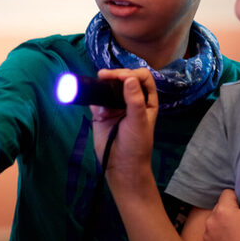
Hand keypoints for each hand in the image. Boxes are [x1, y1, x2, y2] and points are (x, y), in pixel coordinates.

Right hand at [89, 68, 157, 193]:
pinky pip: (96, 99)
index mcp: (146, 100)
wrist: (121, 166)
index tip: (121, 78)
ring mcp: (115, 106)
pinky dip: (94, 96)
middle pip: (124, 79)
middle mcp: (131, 100)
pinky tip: (93, 98)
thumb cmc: (136, 145)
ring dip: (103, 83)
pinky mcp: (101, 113)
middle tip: (104, 76)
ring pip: (109, 87)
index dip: (132, 74)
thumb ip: (134, 100)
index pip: (141, 78)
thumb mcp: (139, 122)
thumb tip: (128, 78)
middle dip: (115, 75)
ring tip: (97, 80)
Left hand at [203, 166, 239, 240]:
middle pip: (220, 210)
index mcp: (222, 210)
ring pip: (214, 225)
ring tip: (238, 240)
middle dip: (229, 214)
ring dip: (222, 228)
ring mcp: (206, 238)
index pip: (227, 195)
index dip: (239, 203)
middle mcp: (209, 222)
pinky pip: (210, 240)